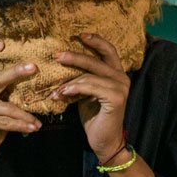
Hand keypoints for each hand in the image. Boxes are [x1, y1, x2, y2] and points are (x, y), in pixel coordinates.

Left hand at [53, 33, 130, 162]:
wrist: (104, 141)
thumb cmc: (94, 117)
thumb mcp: (86, 93)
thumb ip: (81, 79)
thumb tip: (60, 65)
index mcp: (116, 74)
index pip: (109, 50)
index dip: (95, 41)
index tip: (80, 34)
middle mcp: (121, 77)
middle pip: (97, 60)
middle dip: (75, 56)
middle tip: (57, 55)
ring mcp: (121, 87)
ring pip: (90, 75)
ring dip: (69, 80)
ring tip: (55, 88)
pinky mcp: (116, 98)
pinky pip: (90, 87)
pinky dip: (74, 88)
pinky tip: (62, 93)